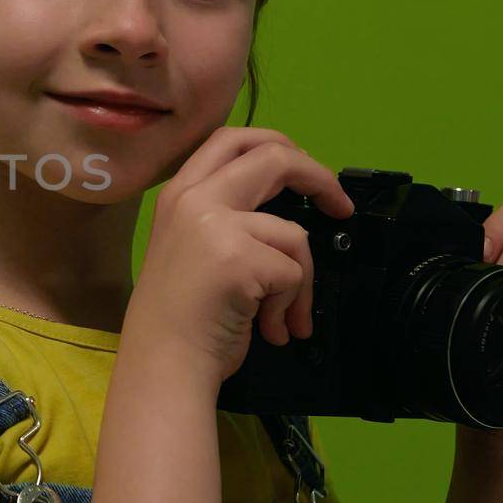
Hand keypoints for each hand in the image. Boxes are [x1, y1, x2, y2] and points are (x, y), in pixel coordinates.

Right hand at [126, 127, 356, 385]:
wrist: (163, 363)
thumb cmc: (181, 318)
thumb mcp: (193, 248)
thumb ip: (225, 217)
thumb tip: (285, 214)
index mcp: (180, 193)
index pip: (232, 139)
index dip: (277, 146)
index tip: (303, 173)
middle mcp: (193, 198)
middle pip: (273, 156)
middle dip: (318, 177)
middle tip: (339, 205)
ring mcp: (215, 224)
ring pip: (294, 232)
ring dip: (301, 282)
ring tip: (282, 318)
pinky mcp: (239, 257)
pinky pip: (295, 272)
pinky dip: (292, 306)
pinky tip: (270, 329)